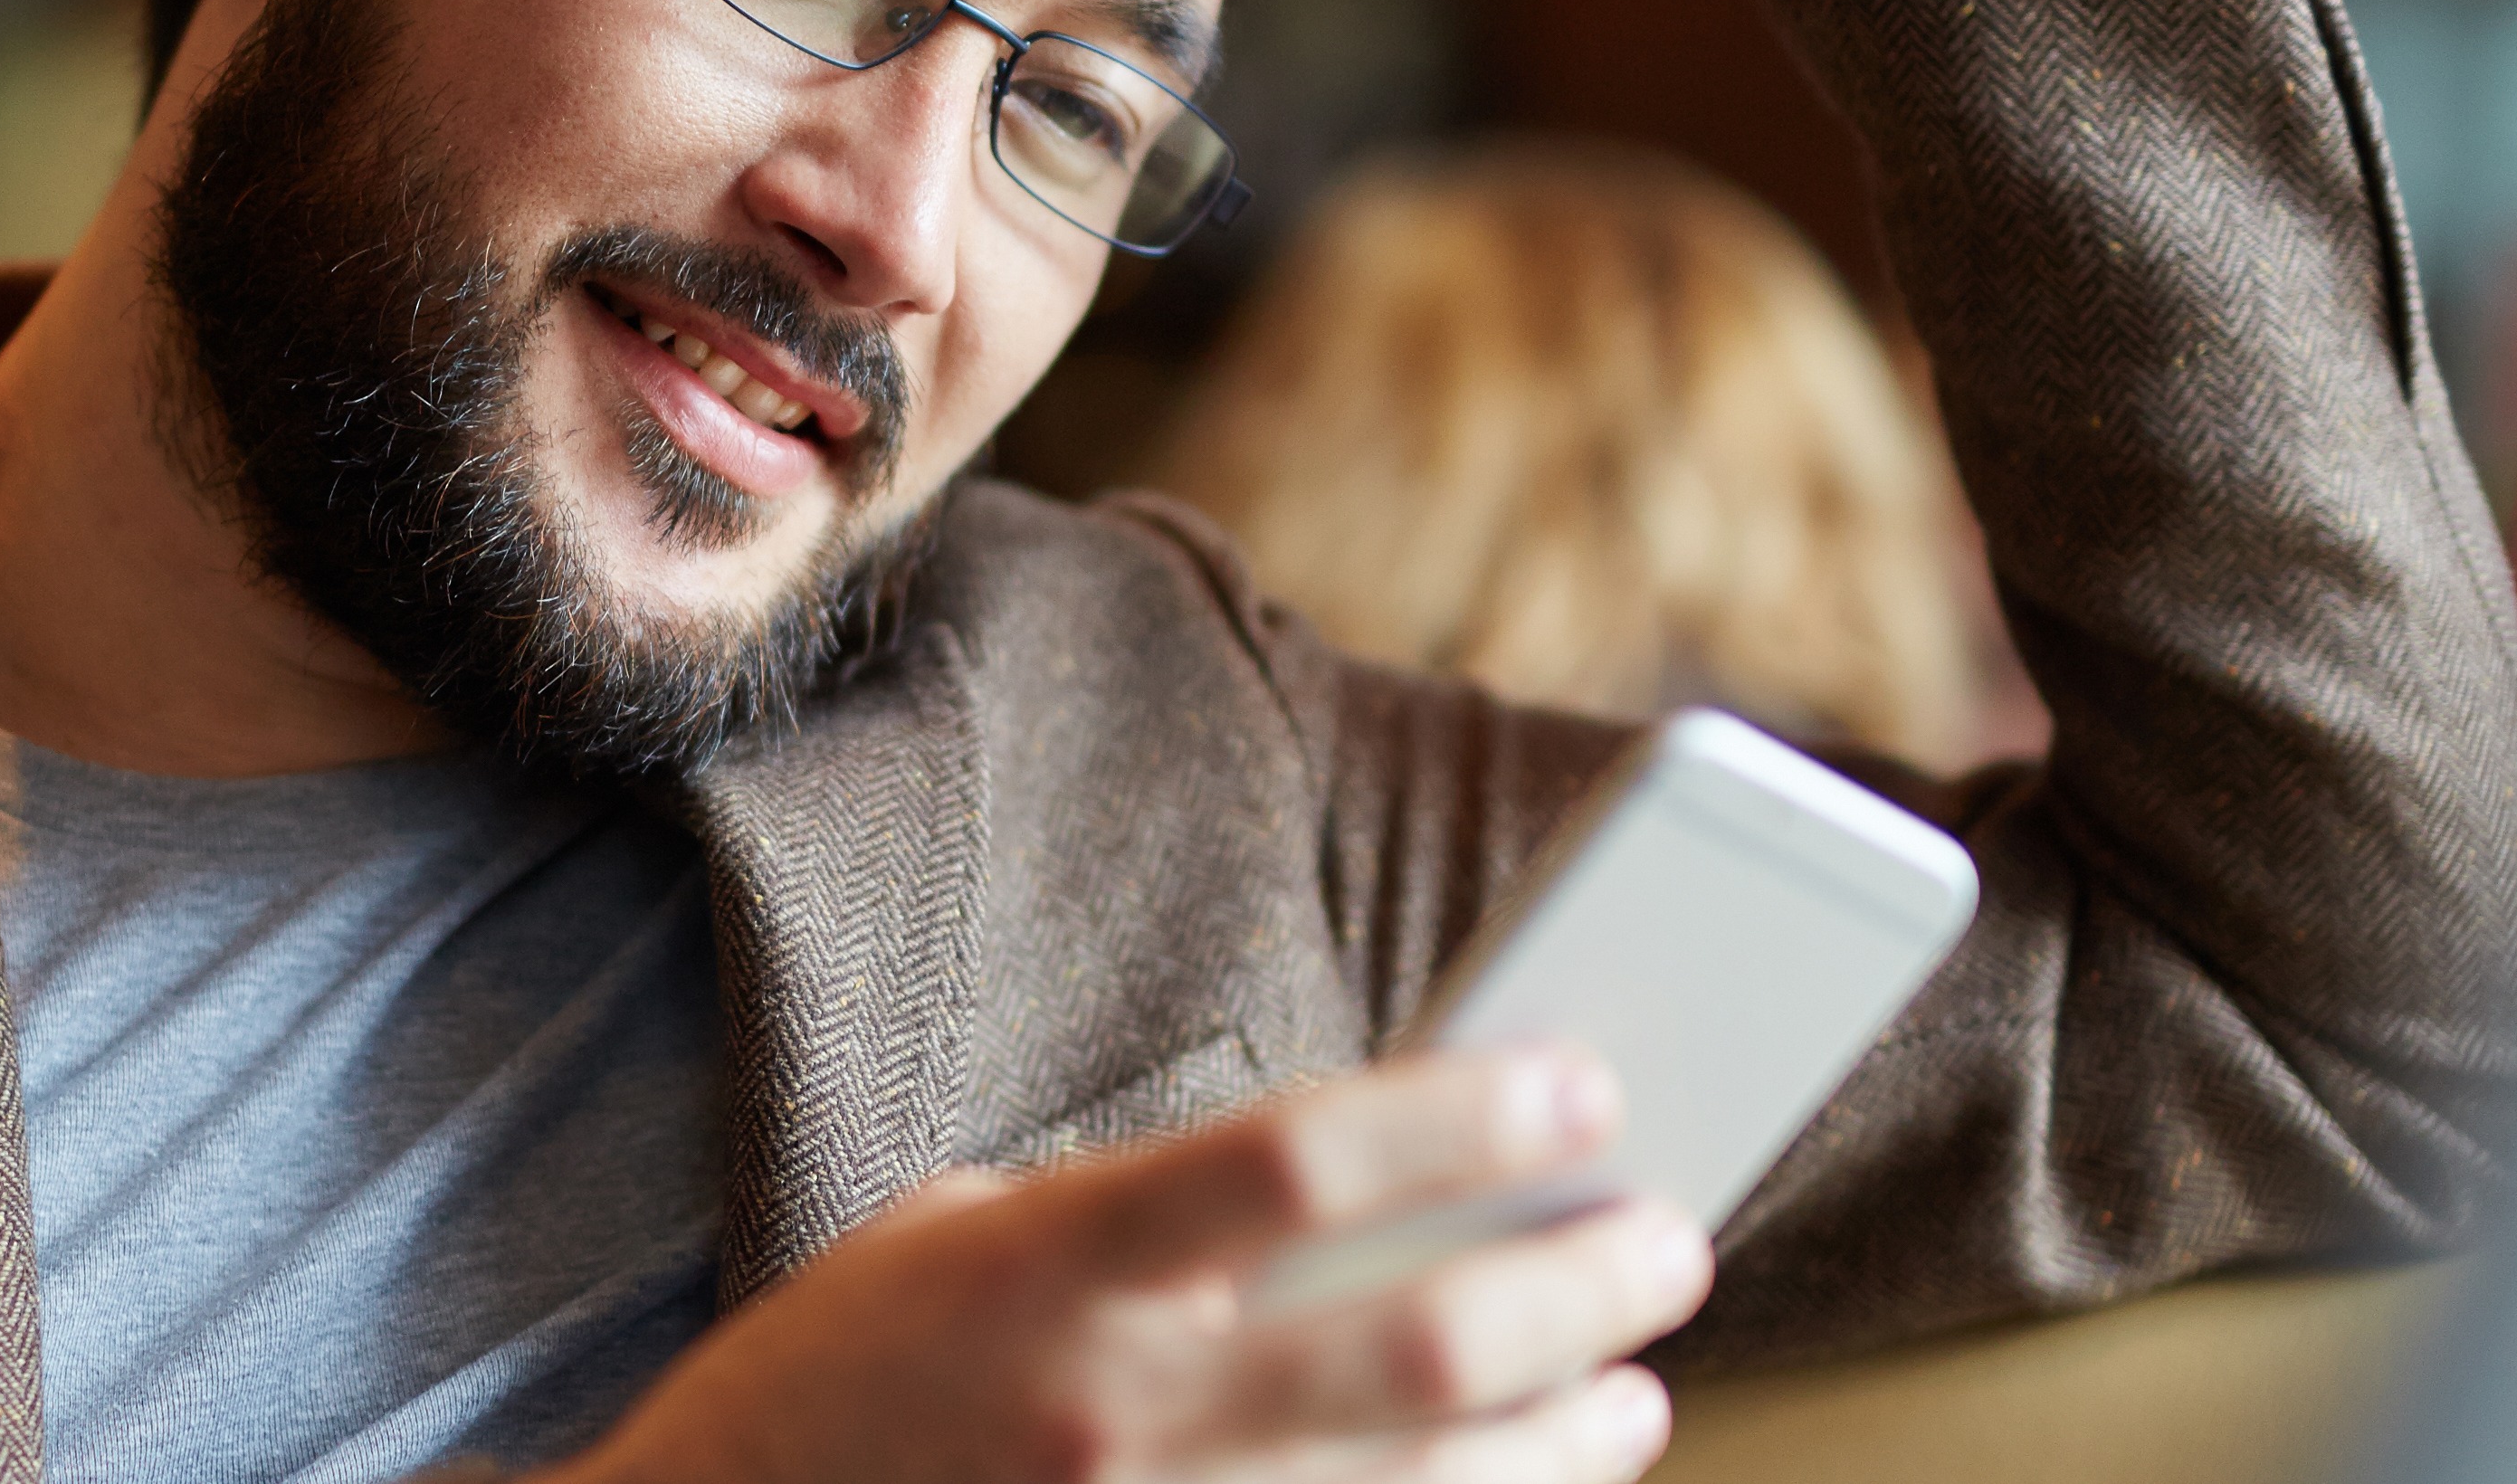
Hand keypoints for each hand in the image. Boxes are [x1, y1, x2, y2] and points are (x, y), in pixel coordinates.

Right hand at [548, 1048, 1706, 1483]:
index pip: (1294, 1157)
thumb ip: (1146, 1213)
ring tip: (1629, 1385)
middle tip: (1669, 1238)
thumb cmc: (847, 1386)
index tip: (1585, 1078)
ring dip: (1563, 1437)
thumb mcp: (961, 1243)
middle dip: (1577, 1286)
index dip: (1464, 1112)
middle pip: (1417, 1345)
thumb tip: (1377, 1186)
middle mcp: (1116, 1413)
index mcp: (1049, 1268)